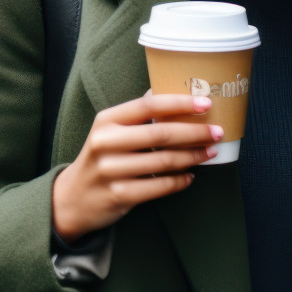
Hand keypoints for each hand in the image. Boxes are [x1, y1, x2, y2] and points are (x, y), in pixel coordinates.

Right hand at [51, 94, 219, 243]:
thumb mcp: (109, 131)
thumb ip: (136, 115)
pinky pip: (160, 187)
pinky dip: (180, 181)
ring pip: (163, 161)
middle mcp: (106, 143)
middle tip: (217, 132)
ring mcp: (111, 170)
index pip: (148, 105)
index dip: (180, 103)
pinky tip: (190, 176)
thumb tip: (170, 92)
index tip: (206, 103)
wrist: (74, 198)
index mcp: (106, 120)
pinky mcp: (119, 195)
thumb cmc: (100, 159)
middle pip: (160, 134)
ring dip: (193, 156)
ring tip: (209, 152)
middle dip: (195, 132)